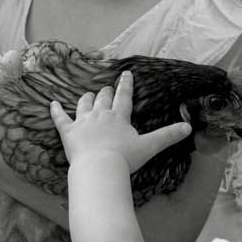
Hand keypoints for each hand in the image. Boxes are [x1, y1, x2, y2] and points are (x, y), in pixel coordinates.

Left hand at [50, 72, 192, 172]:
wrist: (100, 167)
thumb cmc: (125, 158)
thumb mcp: (149, 146)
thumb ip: (168, 136)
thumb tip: (189, 128)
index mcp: (119, 117)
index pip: (123, 96)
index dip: (125, 84)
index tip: (126, 73)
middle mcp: (100, 115)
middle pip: (102, 98)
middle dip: (105, 92)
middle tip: (107, 88)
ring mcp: (82, 122)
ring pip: (83, 104)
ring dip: (86, 99)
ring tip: (87, 95)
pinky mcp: (68, 132)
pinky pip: (60, 118)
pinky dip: (55, 111)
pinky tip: (52, 103)